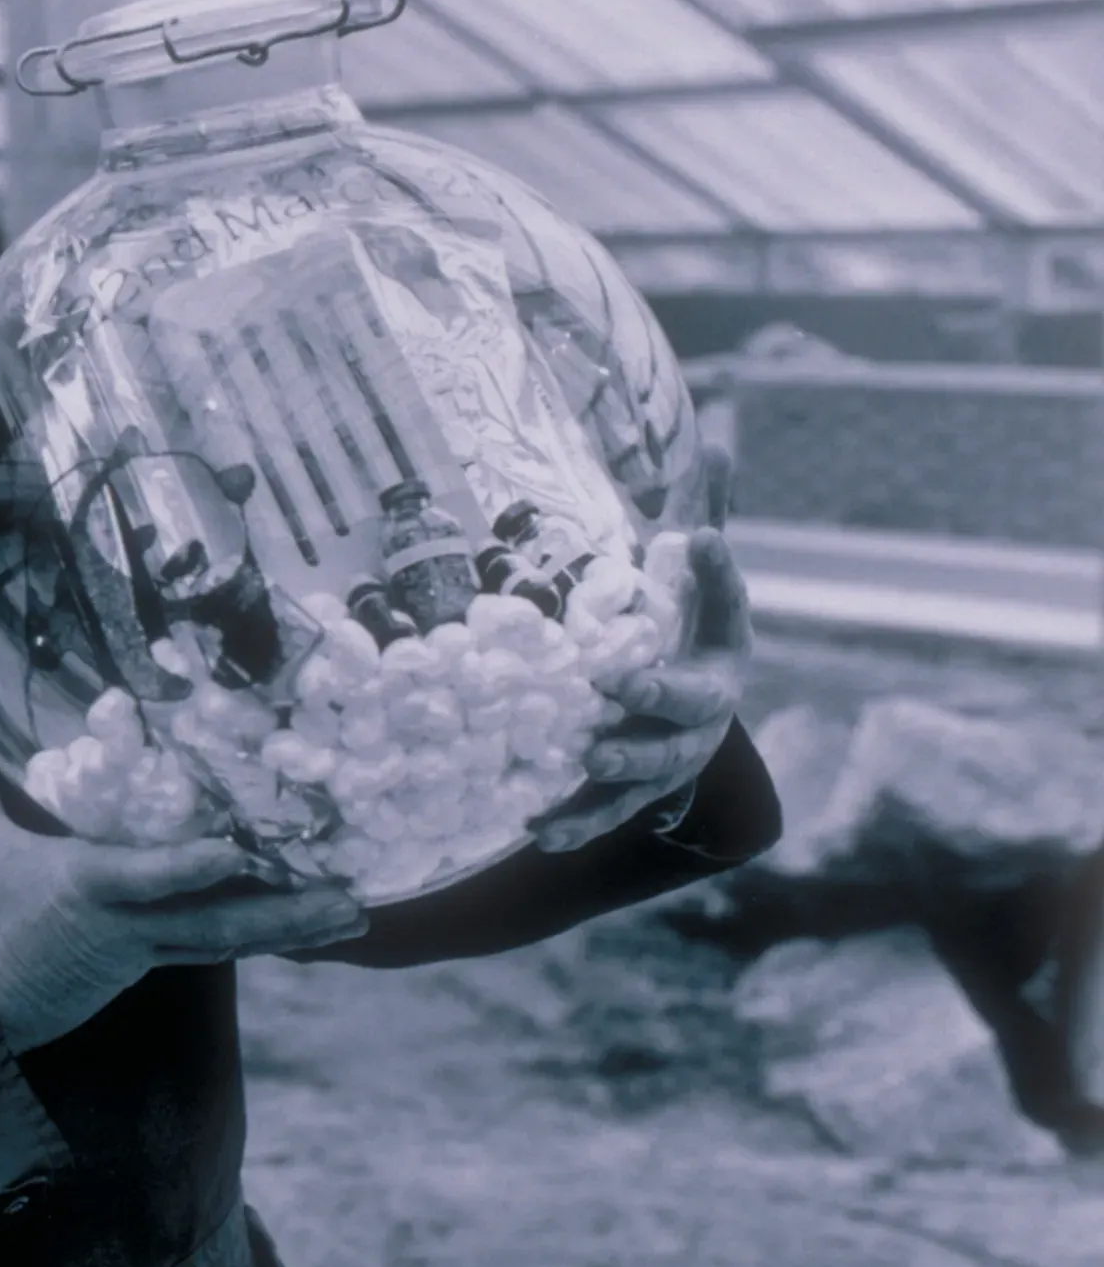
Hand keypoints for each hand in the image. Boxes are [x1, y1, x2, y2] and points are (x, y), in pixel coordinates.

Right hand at [0, 697, 368, 1052]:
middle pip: (217, 922)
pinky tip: (300, 928)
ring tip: (352, 915)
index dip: (193, 864)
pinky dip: (255, 937)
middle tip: (350, 901)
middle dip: (287, 914)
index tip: (241, 849)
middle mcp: (127, 925)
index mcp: (86, 886)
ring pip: (226, 941)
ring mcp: (141, 954)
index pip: (148, 874)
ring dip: (289, 930)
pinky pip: (208, 948)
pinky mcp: (143, 968)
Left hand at [534, 446, 752, 852]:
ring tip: (589, 754)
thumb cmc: (687, 637)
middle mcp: (702, 709)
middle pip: (687, 704)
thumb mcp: (698, 581)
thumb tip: (718, 437)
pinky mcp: (630, 793)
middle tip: (620, 682)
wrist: (691, 727)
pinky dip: (575, 821)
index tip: (701, 538)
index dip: (719, 574)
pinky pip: (604, 811)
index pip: (729, 606)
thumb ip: (704, 515)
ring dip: (620, 763)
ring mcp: (668, 756)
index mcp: (723, 650)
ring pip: (650, 766)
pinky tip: (537, 829)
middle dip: (657, 694)